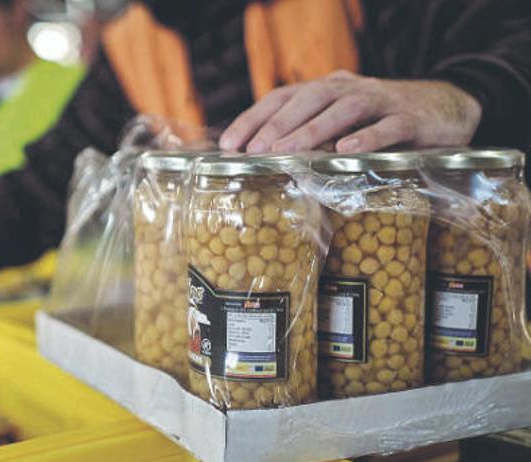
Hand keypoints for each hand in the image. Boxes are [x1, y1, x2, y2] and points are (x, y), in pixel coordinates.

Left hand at [219, 71, 481, 153]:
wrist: (446, 107)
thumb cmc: (380, 121)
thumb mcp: (340, 122)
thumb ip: (308, 134)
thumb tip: (261, 160)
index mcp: (326, 89)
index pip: (282, 96)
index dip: (253, 117)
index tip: (228, 143)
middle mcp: (349, 89)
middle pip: (308, 99)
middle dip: (278, 124)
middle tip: (254, 150)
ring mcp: (381, 101)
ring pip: (343, 110)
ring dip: (312, 131)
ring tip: (287, 151)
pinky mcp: (410, 118)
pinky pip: (387, 126)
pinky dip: (367, 138)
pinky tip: (346, 151)